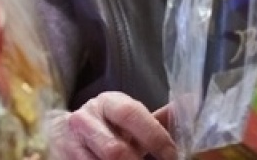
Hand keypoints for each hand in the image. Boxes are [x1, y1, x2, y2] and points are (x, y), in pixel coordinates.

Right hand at [47, 93, 176, 159]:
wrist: (65, 133)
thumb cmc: (108, 127)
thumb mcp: (131, 119)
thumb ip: (159, 118)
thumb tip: (192, 102)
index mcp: (107, 103)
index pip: (130, 114)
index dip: (154, 137)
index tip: (173, 155)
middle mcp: (85, 119)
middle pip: (115, 150)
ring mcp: (71, 142)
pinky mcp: (65, 158)